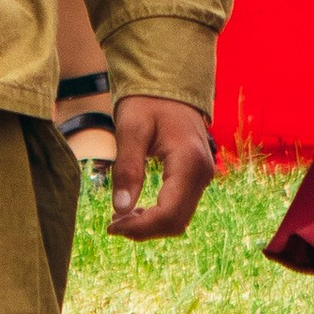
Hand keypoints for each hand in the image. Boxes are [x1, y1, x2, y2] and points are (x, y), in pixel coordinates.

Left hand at [107, 95, 216, 241]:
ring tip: (121, 218)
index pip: (168, 213)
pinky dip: (159, 215)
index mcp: (189, 162)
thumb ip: (127, 169)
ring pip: (180, 219)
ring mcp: (203, 176)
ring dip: (151, 225)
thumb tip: (120, 210)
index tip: (111, 226)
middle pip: (176, 222)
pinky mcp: (196, 177)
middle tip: (112, 224)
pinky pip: (181, 207)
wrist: (169, 84)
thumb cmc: (148, 101)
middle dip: (144, 229)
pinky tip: (136, 209)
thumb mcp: (131, 129)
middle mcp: (203, 173)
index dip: (139, 227)